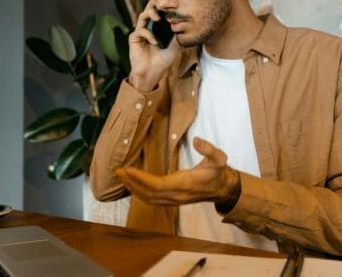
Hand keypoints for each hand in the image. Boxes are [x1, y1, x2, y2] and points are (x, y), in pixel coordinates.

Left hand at [116, 137, 239, 205]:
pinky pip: (152, 200)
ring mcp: (173, 200)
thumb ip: (209, 149)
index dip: (142, 179)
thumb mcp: (219, 158)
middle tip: (118, 171)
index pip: (158, 185)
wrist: (222, 188)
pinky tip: (132, 185)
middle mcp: (176, 195)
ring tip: (121, 176)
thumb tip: (197, 140)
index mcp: (184, 184)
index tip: (129, 169)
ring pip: (149, 199)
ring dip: (133, 188)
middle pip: (149, 193)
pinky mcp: (171, 200)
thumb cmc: (217, 172)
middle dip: (132, 183)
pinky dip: (139, 193)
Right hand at [128, 0, 179, 91]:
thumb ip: (178, 35)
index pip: (160, 11)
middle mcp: (148, 27)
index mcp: (157, 27)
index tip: (172, 4)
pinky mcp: (134, 38)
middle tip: (163, 5)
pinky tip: (154, 42)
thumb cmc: (163, 60)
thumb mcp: (175, 46)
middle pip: (149, 8)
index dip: (164, 6)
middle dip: (155, 4)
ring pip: (142, 15)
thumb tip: (186, 24)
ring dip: (150, 14)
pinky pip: (140, 30)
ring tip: (157, 19)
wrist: (153, 72)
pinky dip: (148, 34)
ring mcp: (141, 32)